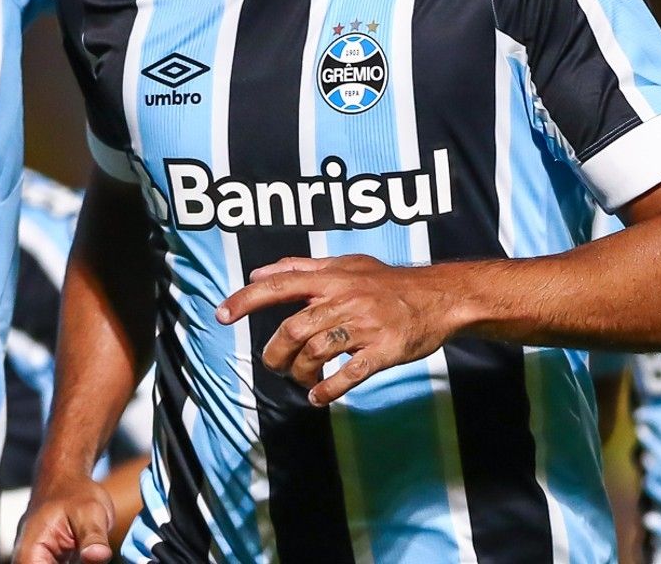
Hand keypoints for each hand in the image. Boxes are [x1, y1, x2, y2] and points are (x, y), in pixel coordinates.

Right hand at [16, 474, 115, 563]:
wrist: (66, 479)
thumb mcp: (89, 512)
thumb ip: (92, 537)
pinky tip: (88, 556)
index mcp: (30, 555)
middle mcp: (28, 563)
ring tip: (87, 550)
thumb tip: (98, 556)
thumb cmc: (74, 491)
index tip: (88, 558)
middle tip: (91, 554)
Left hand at [215, 254, 466, 404]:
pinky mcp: (385, 350)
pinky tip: (319, 396)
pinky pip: (351, 373)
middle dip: (275, 352)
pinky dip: (329, 389)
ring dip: (300, 372)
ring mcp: (365, 326)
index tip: (221, 314)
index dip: (247, 299)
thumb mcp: (346, 264)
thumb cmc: (387, 282)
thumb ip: (301, 268)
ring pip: (317, 352)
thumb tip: (259, 274)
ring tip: (301, 380)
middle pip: (294, 328)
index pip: (281, 285)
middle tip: (274, 363)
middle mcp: (345, 300)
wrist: (438, 297)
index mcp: (332, 279)